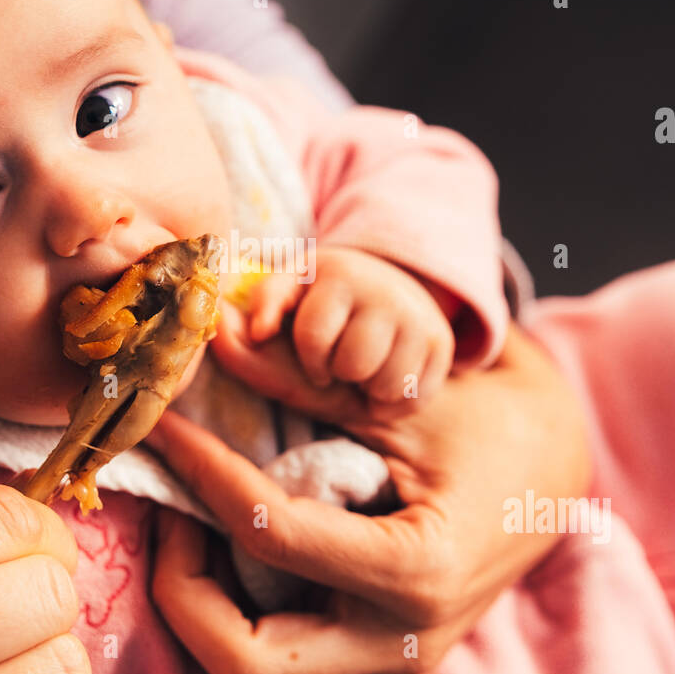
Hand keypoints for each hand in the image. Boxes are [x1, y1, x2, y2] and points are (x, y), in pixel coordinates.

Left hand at [144, 304, 591, 673]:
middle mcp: (401, 645)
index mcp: (416, 576)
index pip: (271, 537)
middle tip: (170, 513)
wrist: (553, 470)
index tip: (165, 429)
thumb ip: (300, 380)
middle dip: (184, 591)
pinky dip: (236, 614)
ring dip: (204, 610)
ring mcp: (390, 668)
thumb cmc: (488, 425)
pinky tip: (228, 550)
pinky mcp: (377, 666)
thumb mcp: (400, 398)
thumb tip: (209, 347)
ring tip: (193, 526)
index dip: (203, 475)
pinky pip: (280, 661)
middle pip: (245, 664)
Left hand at [238, 245, 453, 402]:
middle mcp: (383, 289)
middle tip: (339, 360)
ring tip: (362, 368)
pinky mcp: (442, 343)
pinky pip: (414, 396)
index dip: (311, 357)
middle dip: (338, 371)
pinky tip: (384, 377)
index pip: (315, 336)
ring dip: (366, 387)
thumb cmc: (319, 310)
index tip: (313, 352)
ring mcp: (418, 316)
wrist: (386, 294)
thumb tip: (232, 320)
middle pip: (353, 365)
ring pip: (386, 383)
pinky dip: (394, 399)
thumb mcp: (284, 305)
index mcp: (336, 274)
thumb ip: (253, 318)